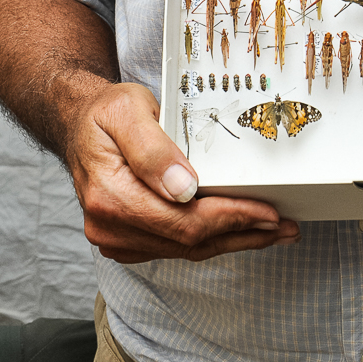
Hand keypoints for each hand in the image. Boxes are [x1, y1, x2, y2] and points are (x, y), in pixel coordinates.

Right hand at [67, 81, 299, 262]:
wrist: (77, 121)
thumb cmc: (105, 112)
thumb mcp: (128, 111)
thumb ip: (153, 149)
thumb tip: (184, 189)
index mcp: (110, 196)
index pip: (184, 221)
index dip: (231, 218)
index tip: (268, 212)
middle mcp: (109, 227)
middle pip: (189, 242)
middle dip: (242, 233)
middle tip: (285, 227)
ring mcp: (116, 238)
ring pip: (185, 250)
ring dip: (232, 241)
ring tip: (272, 232)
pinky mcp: (126, 239)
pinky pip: (175, 246)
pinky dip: (209, 240)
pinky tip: (236, 231)